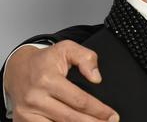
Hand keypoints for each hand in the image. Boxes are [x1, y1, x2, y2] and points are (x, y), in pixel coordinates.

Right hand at [4, 41, 118, 121]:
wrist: (17, 68)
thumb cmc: (44, 61)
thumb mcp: (67, 49)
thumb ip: (86, 58)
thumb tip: (96, 78)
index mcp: (48, 80)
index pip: (79, 101)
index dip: (99, 110)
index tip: (112, 115)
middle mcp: (36, 98)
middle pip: (71, 118)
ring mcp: (27, 112)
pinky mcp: (22, 120)